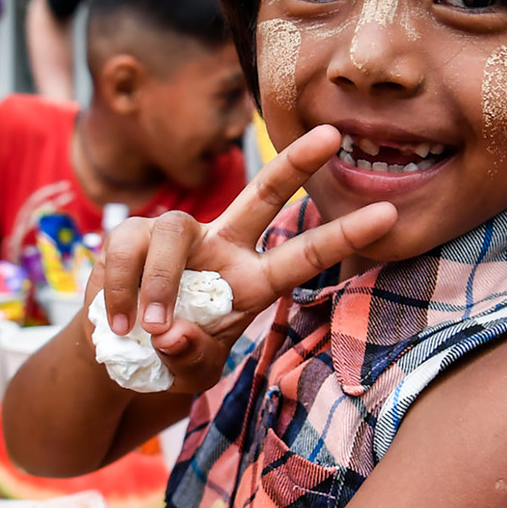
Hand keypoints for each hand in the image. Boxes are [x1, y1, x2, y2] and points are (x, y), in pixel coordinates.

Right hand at [100, 126, 396, 391]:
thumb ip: (187, 359)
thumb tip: (173, 334)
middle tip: (332, 134)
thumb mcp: (187, 373)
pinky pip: (125, 252)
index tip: (389, 214)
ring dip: (161, 283)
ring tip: (149, 330)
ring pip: (174, 231)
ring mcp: (176, 237)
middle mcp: (223, 247)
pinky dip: (120, 291)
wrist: (118, 355)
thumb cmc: (168, 359)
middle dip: (296, 164)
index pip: (303, 256)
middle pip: (262, 194)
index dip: (343, 235)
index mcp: (251, 282)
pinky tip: (117, 325)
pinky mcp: (131, 237)